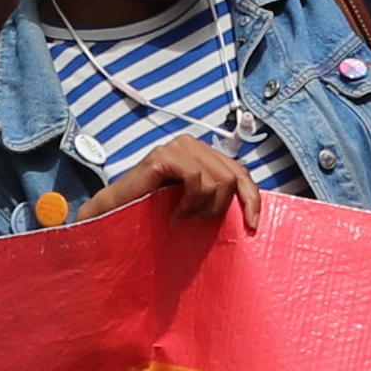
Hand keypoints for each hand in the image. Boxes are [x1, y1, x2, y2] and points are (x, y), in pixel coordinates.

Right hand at [121, 137, 259, 237]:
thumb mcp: (196, 203)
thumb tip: (250, 207)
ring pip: (218, 179)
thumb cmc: (155, 210)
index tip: (252, 225)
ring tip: (183, 215)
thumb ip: (218, 195)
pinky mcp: (164, 155)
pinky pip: (196, 179)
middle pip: (233, 176)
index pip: (241, 172)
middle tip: (198, 221)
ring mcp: (178, 147)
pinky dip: (189, 202)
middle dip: (220, 207)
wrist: (118, 212)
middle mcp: (194, 145)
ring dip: (202, 207)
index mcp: (204, 154)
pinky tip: (174, 212)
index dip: (251, 199)